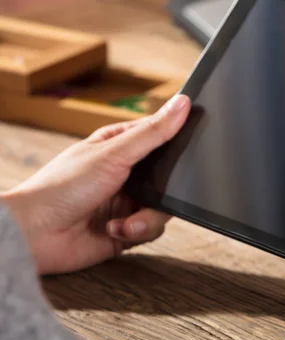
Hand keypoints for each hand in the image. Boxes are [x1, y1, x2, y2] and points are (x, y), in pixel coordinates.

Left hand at [1, 95, 191, 274]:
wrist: (35, 235)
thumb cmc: (60, 187)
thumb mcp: (113, 153)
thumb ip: (152, 132)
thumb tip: (182, 104)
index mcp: (121, 146)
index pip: (161, 136)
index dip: (177, 142)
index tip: (193, 147)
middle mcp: (126, 173)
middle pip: (168, 177)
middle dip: (165, 191)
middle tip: (154, 194)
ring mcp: (126, 201)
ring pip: (163, 207)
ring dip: (147, 217)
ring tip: (126, 221)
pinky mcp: (126, 229)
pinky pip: (151, 229)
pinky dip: (136, 231)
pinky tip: (115, 229)